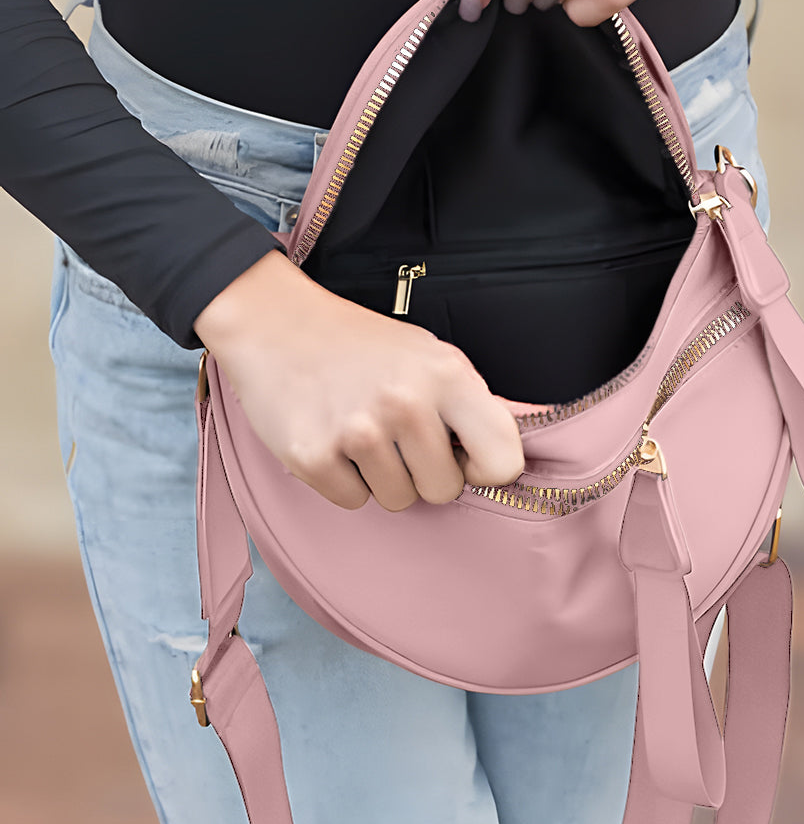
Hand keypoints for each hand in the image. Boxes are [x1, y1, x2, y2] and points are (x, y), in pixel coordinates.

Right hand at [193, 251, 527, 510]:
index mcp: (448, 376)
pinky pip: (353, 501)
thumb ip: (470, 404)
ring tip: (360, 430)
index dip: (484, 468)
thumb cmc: (361, 345)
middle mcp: (406, 403)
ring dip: (381, 476)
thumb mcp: (430, 355)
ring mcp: (357, 432)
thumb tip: (507, 457)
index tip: (462, 456)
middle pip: (443, 491)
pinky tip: (331, 438)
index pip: (503, 461)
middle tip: (397, 436)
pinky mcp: (313, 456)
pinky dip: (343, 479)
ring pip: (398, 501)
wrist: (275, 322)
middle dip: (424, 473)